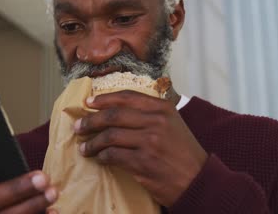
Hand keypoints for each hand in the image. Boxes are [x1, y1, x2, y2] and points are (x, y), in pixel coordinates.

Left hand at [74, 90, 206, 206]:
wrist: (199, 180)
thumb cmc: (183, 152)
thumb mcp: (172, 124)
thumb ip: (150, 113)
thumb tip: (116, 108)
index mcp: (162, 108)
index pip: (126, 97)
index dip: (103, 99)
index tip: (87, 103)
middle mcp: (156, 122)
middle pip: (113, 115)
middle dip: (91, 120)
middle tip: (78, 126)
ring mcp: (150, 142)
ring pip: (110, 136)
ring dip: (92, 142)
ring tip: (84, 147)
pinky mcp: (143, 163)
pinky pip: (113, 156)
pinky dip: (102, 157)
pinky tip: (98, 159)